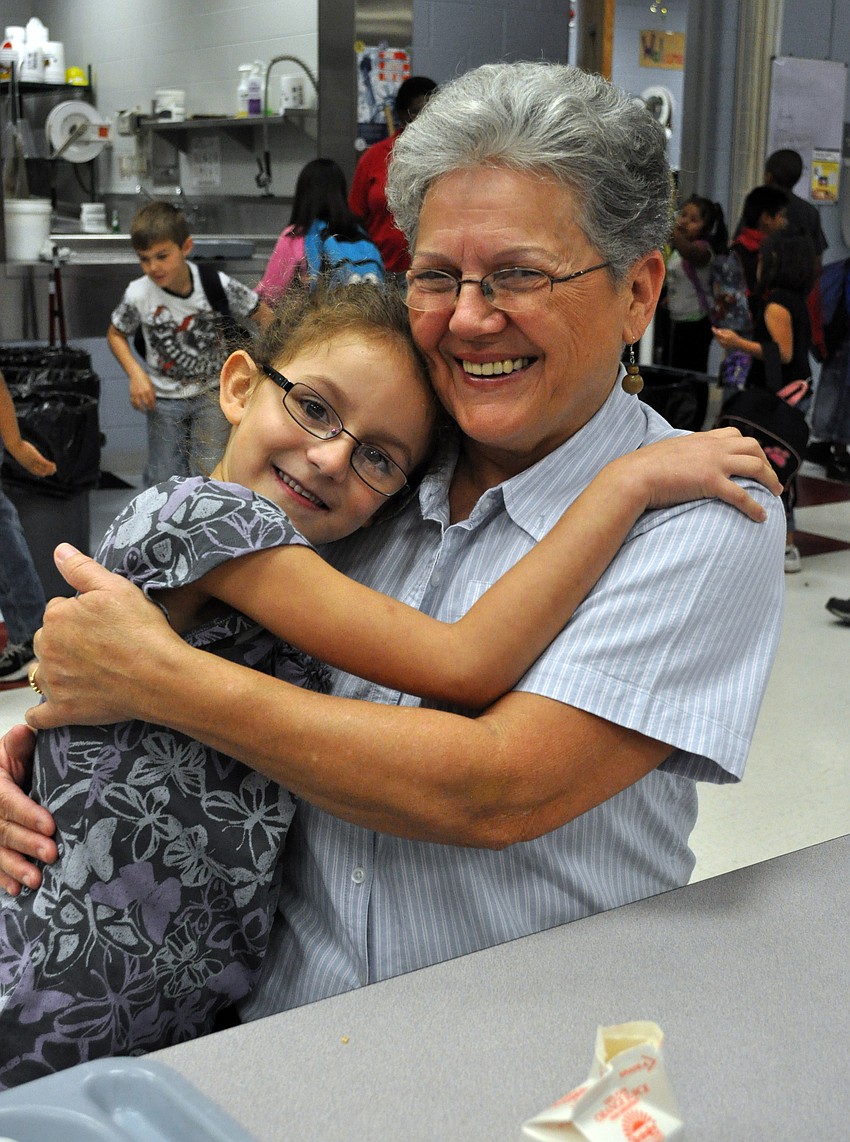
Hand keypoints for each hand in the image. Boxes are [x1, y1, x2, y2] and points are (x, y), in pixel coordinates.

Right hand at [0, 724, 56, 894]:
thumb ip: (21, 742)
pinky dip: (2, 877)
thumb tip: (25, 730)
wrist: (4, 772)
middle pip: (2, 829)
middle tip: (51, 854)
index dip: (27, 814)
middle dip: (26, 843)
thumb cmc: (15, 758)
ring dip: (14, 867)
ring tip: (35, 880)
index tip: (50, 826)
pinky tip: (14, 890)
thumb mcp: (16, 746)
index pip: (7, 800)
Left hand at [8, 440, 56, 477]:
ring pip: (44, 469)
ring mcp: (34, 462)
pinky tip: (54, 464)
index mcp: (26, 465)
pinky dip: (50, 465)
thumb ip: (22, 454)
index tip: (46, 473)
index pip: (35, 472)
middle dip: (48, 473)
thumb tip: (23, 451)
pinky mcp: (37, 458)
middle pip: (41, 473)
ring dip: (50, 469)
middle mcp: (31, 466)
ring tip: (55, 468)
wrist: (14, 446)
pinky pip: (45, 463)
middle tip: (53, 471)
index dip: (41, 473)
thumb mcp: (19, 452)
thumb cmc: (16, 447)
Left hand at [27, 544, 174, 731]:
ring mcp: (54, 681)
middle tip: (99, 647)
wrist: (159, 675)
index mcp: (58, 616)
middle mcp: (49, 648)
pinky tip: (49, 710)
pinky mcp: (63, 710)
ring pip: (44, 673)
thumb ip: (82, 569)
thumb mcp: (116, 587)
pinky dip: (41, 714)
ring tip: (87, 673)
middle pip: (49, 641)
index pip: (58, 610)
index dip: (80, 615)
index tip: (101, 623)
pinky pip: (39, 715)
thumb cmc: (142, 631)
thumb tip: (59, 552)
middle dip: (66, 642)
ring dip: (57, 672)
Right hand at [128, 371, 156, 411]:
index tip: (155, 409)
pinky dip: (134, 406)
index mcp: (148, 390)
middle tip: (151, 410)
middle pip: (146, 403)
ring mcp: (136, 393)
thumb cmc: (144, 378)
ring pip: (138, 404)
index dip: (153, 406)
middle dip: (149, 408)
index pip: (152, 401)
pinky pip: (132, 402)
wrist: (135, 374)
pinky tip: (137, 408)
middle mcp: (142, 392)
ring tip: (143, 411)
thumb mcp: (151, 384)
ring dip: (141, 409)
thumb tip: (154, 400)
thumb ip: (152, 392)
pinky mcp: (131, 393)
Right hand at [618, 428, 780, 520]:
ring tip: (775, 494)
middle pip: (753, 447)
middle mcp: (712, 447)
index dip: (749, 447)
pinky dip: (755, 506)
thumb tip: (677, 465)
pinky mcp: (711, 482)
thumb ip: (679, 455)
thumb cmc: (642, 469)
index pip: (734, 434)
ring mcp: (714, 463)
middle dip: (766, 462)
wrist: (634, 476)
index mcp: (701, 439)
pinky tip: (761, 516)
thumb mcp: (665, 453)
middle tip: (770, 479)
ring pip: (755, 467)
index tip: (753, 459)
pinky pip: (742, 494)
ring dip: (770, 480)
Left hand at [712, 327, 740, 351]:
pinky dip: (720, 339)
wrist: (737, 343)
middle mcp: (723, 342)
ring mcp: (722, 344)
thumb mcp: (729, 331)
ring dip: (717, 336)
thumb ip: (723, 330)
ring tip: (722, 334)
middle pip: (716, 336)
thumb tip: (717, 330)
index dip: (714, 330)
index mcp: (725, 337)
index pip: (717, 333)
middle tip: (715, 329)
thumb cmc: (734, 336)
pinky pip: (719, 341)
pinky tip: (723, 338)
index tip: (712, 327)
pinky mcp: (722, 346)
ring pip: (717, 339)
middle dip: (715, 333)